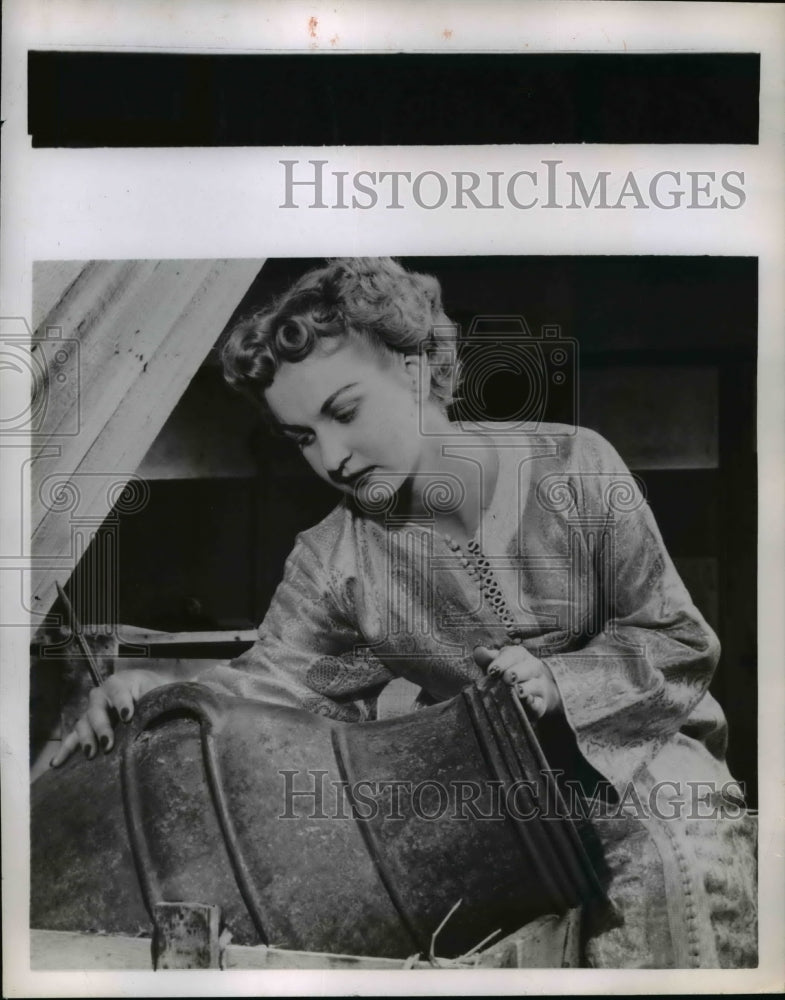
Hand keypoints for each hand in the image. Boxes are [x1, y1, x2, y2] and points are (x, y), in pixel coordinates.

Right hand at [50, 668, 171, 767]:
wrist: (152, 692)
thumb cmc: (157, 691)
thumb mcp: (160, 690)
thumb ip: (159, 698)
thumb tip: (165, 714)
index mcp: (121, 682)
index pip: (118, 691)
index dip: (122, 703)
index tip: (127, 716)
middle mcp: (102, 695)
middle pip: (96, 709)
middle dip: (101, 727)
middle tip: (108, 744)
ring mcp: (93, 711)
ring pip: (83, 723)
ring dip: (85, 739)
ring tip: (90, 754)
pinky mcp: (88, 725)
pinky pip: (74, 737)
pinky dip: (66, 749)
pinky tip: (56, 762)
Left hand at [473, 644, 561, 719]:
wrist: (531, 690)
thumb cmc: (506, 673)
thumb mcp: (496, 664)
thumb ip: (487, 659)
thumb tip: (478, 652)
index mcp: (520, 655)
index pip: (513, 654)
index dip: (502, 662)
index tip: (491, 671)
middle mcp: (533, 668)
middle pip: (529, 667)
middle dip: (517, 672)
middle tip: (506, 678)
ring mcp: (539, 686)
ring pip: (536, 685)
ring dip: (526, 688)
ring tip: (517, 691)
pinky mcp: (541, 704)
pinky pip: (540, 704)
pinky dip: (535, 704)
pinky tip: (529, 703)